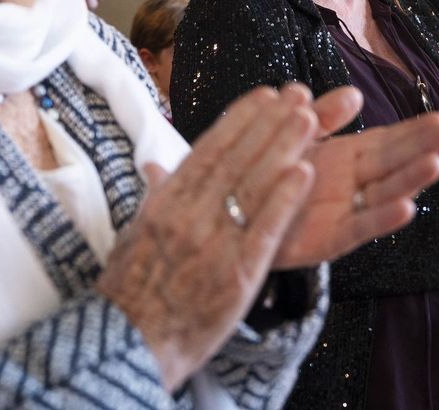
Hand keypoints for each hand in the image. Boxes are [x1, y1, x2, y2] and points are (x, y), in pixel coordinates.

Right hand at [97, 85, 316, 390]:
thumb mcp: (137, 233)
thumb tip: (156, 166)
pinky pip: (264, 229)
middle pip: (235, 159)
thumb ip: (156, 197)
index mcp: (166, 201)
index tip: (265, 95)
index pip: (208, 148)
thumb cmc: (132, 290)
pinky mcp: (235, 273)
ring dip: (283, 148)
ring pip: (252, 185)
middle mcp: (188, 214)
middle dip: (269, 124)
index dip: (240, 119)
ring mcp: (212, 241)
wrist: (129, 343)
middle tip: (298, 95)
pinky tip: (305, 174)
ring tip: (310, 119)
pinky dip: (284, 199)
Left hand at [273, 87, 438, 267]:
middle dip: (424, 147)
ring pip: (384, 193)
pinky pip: (360, 227)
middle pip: (394, 162)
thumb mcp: (297, 138)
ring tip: (436, 163)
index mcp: (347, 155)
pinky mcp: (330, 239)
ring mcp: (345, 211)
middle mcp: (353, 183)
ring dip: (411, 179)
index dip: (415, 130)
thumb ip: (322, 118)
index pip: (389, 139)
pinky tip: (406, 208)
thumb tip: (354, 93)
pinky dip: (382, 219)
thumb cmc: (270, 175)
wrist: (236, 219)